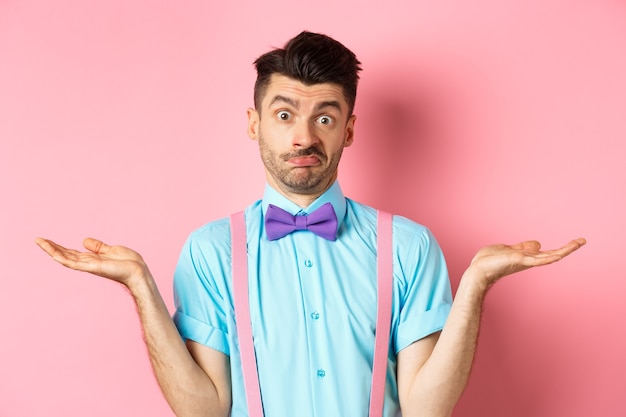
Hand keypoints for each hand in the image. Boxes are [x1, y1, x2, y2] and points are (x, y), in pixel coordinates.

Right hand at [35, 237, 149, 287]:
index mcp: (92, 259)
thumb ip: (98, 247)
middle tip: (38, 240)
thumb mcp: (111, 250)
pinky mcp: (92, 268)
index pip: (71, 253)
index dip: (59, 247)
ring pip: (65, 258)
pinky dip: (62, 257)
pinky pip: (73, 263)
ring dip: (51, 250)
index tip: (47, 240)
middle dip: (51, 248)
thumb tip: (84, 241)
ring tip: (39, 242)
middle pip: (65, 255)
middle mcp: (88, 263)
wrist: (138, 271)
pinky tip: (52, 252)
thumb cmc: (128, 263)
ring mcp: (88, 266)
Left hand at [468, 238, 586, 287]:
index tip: (576, 242)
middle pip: (553, 254)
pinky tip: (558, 254)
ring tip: (578, 243)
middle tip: (583, 240)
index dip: (562, 248)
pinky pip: (537, 259)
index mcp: (527, 258)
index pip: (548, 253)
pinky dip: (548, 256)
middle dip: (568, 248)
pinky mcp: (519, 260)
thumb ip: (523, 247)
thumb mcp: (509, 250)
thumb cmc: (489, 262)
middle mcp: (529, 261)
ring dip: (565, 250)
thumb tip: (539, 243)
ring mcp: (525, 262)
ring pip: (549, 256)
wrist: (478, 271)